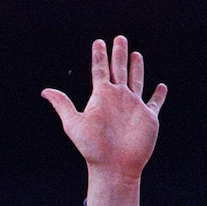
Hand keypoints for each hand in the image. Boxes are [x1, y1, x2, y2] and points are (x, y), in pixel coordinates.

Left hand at [42, 37, 166, 205]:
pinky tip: (161, 87)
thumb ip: (63, 105)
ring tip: (135, 54)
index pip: (99, 70)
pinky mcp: (148, 117)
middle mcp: (118, 98)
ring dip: (137, 68)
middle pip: (119, 69)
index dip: (99, 55)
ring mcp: (133, 106)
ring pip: (136, 81)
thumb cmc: (92, 148)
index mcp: (101, 96)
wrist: (113, 167)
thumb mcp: (74, 124)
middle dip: (119, 54)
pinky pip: (155, 102)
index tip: (98, 42)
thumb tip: (44, 91)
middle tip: (119, 38)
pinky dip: (159, 95)